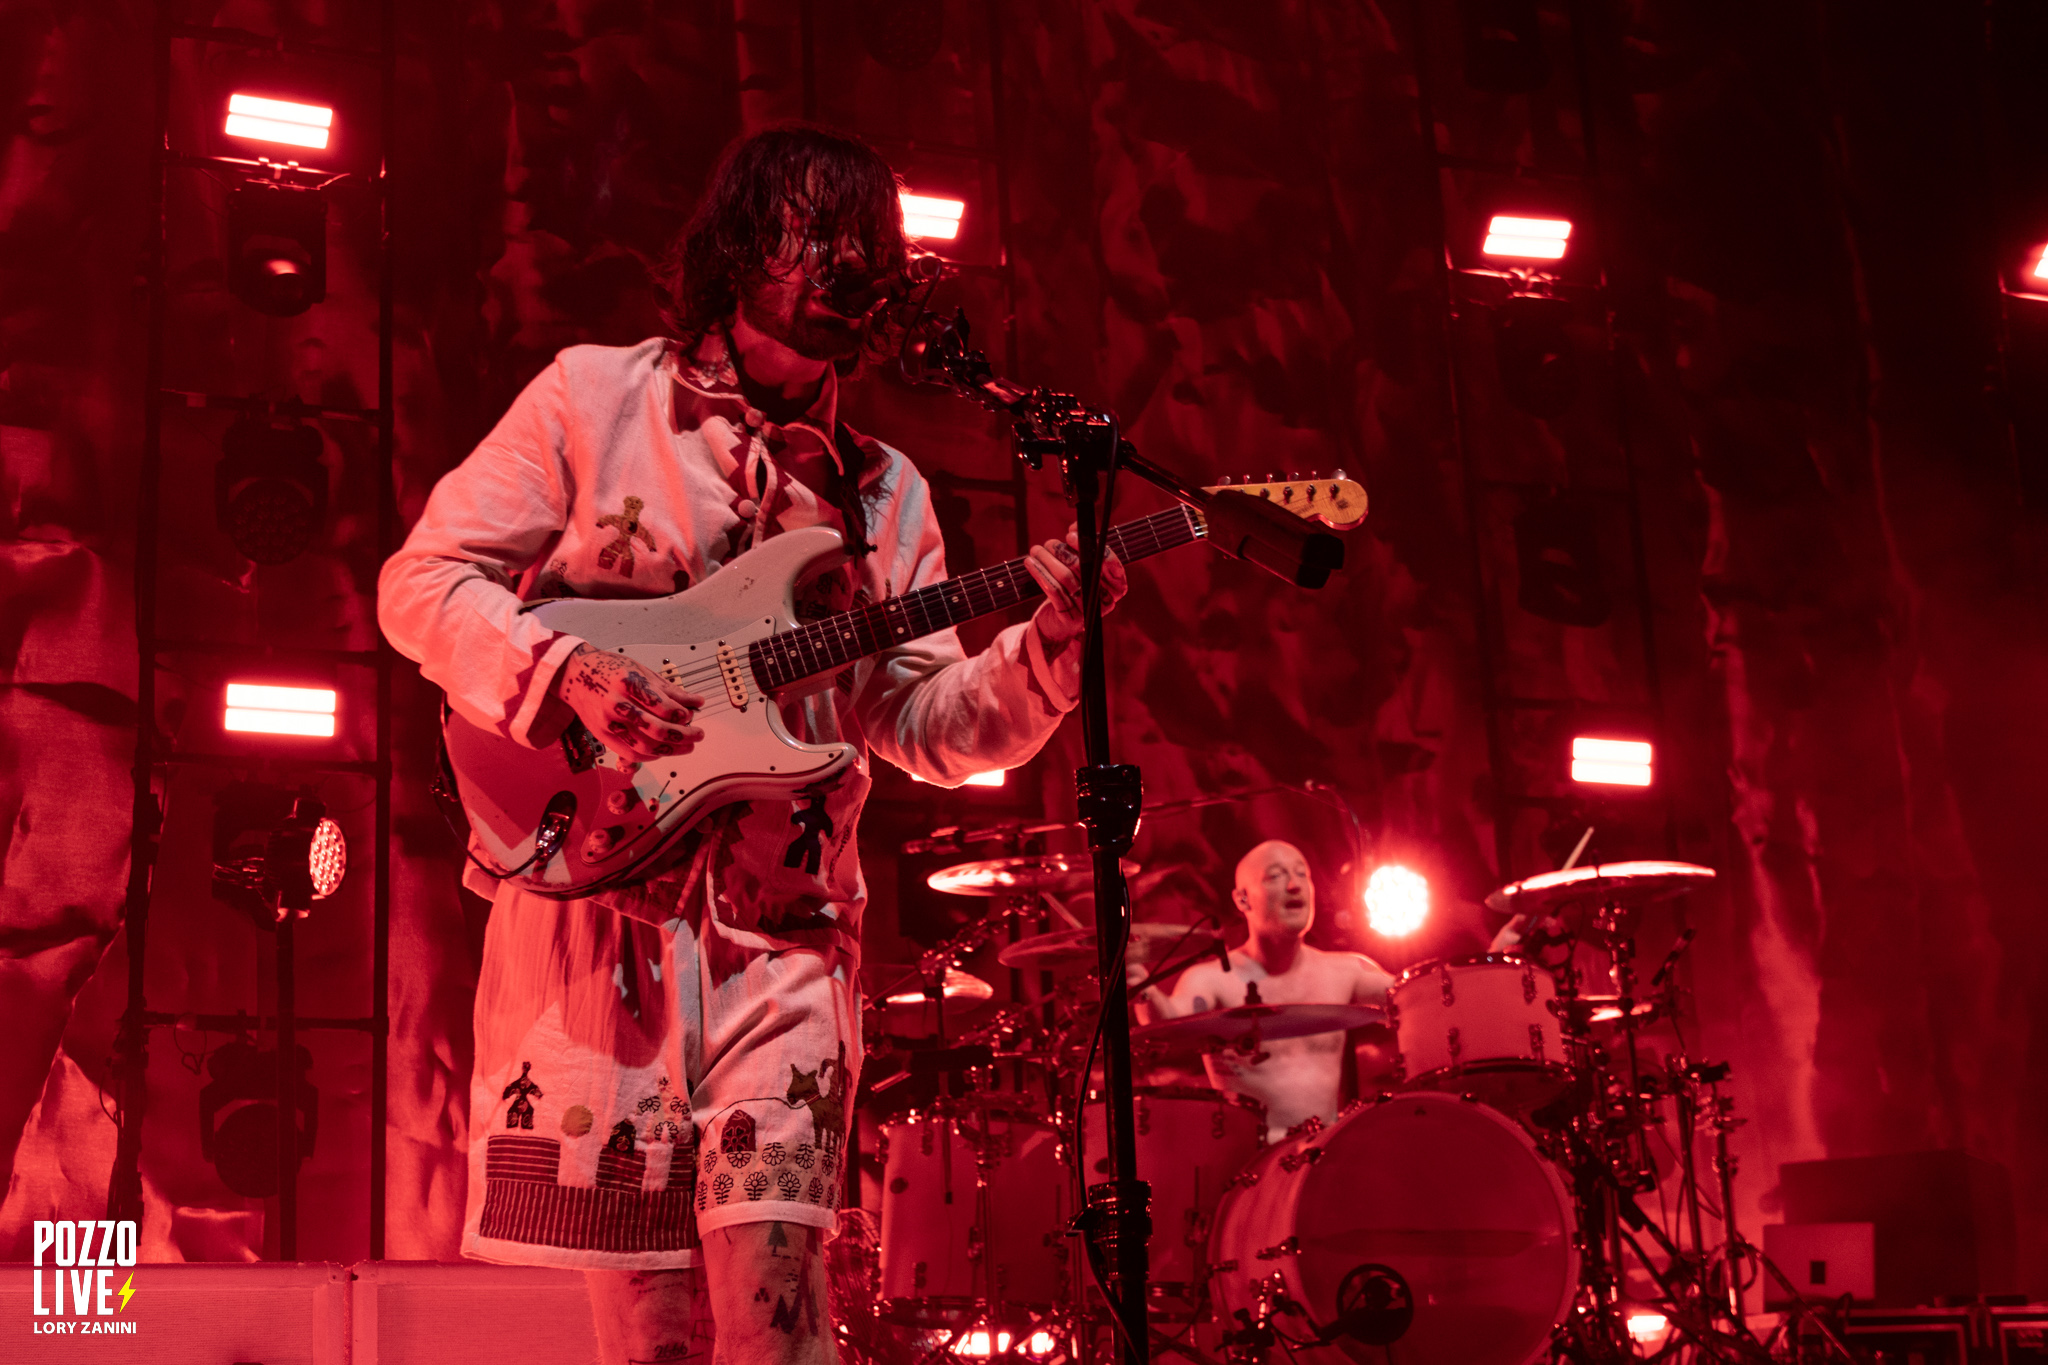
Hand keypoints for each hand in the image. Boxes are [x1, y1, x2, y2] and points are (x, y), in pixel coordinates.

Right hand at [553, 644, 705, 762]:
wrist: (573, 674)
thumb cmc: (609, 670)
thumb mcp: (640, 671)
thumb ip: (669, 689)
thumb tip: (695, 702)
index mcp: (628, 683)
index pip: (662, 706)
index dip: (682, 715)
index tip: (691, 716)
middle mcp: (617, 704)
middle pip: (657, 729)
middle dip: (683, 735)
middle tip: (698, 734)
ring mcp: (608, 722)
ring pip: (646, 745)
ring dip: (671, 749)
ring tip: (686, 746)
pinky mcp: (603, 735)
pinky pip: (630, 752)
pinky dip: (651, 755)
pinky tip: (663, 751)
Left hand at [1024, 523, 1128, 646]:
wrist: (1059, 621)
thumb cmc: (1074, 589)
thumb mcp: (1082, 567)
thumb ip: (1083, 547)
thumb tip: (1075, 527)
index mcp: (1117, 586)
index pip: (1110, 563)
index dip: (1091, 547)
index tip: (1071, 534)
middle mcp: (1107, 600)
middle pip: (1084, 568)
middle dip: (1063, 551)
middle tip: (1049, 544)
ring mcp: (1089, 611)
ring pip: (1066, 578)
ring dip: (1048, 560)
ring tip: (1036, 550)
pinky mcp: (1070, 619)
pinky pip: (1054, 591)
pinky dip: (1040, 574)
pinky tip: (1031, 564)